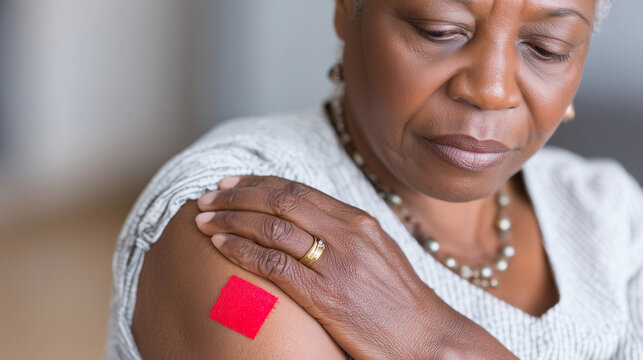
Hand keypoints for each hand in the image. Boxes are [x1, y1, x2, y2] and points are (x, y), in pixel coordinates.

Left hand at [194, 175, 453, 358]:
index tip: (230, 182)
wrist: (425, 338)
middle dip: (236, 196)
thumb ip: (340, 231)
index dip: (257, 183)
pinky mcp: (326, 295)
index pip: (297, 190)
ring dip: (230, 219)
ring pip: (271, 226)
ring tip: (203, 219)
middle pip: (279, 201)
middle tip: (206, 197)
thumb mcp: (375, 251)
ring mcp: (336, 263)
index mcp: (357, 220)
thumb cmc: (397, 299)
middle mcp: (346, 233)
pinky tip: (220, 246)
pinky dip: (241, 250)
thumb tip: (301, 218)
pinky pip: (273, 263)